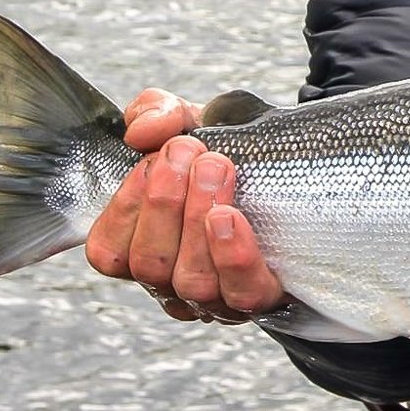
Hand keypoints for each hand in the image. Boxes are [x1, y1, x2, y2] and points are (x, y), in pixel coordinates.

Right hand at [82, 89, 285, 323]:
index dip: (125, 207)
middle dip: (165, 202)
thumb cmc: (230, 150)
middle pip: (149, 265)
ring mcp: (217, 297)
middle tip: (191, 151)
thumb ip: (156, 113)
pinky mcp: (263, 296)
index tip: (153, 157)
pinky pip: (242, 292)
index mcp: (145, 246)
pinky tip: (229, 215)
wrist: (299, 163)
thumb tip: (142, 132)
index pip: (110, 253)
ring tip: (217, 167)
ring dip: (197, 218)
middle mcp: (173, 281)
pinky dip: (232, 254)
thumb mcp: (190, 121)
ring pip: (192, 281)